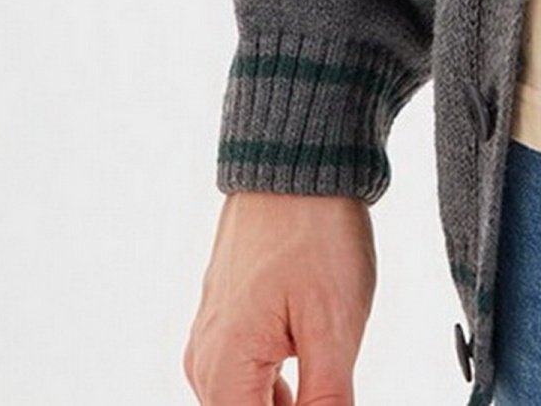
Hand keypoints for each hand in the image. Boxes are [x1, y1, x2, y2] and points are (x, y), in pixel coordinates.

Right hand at [183, 189, 376, 405]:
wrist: (296, 159)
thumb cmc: (315, 232)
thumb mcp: (335, 327)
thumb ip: (327, 401)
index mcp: (224, 371)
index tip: (326, 396)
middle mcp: (205, 363)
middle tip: (329, 388)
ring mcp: (212, 339)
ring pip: (245, 403)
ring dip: (285, 405)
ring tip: (325, 383)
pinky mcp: (227, 321)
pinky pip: (245, 377)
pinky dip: (276, 391)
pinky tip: (311, 382)